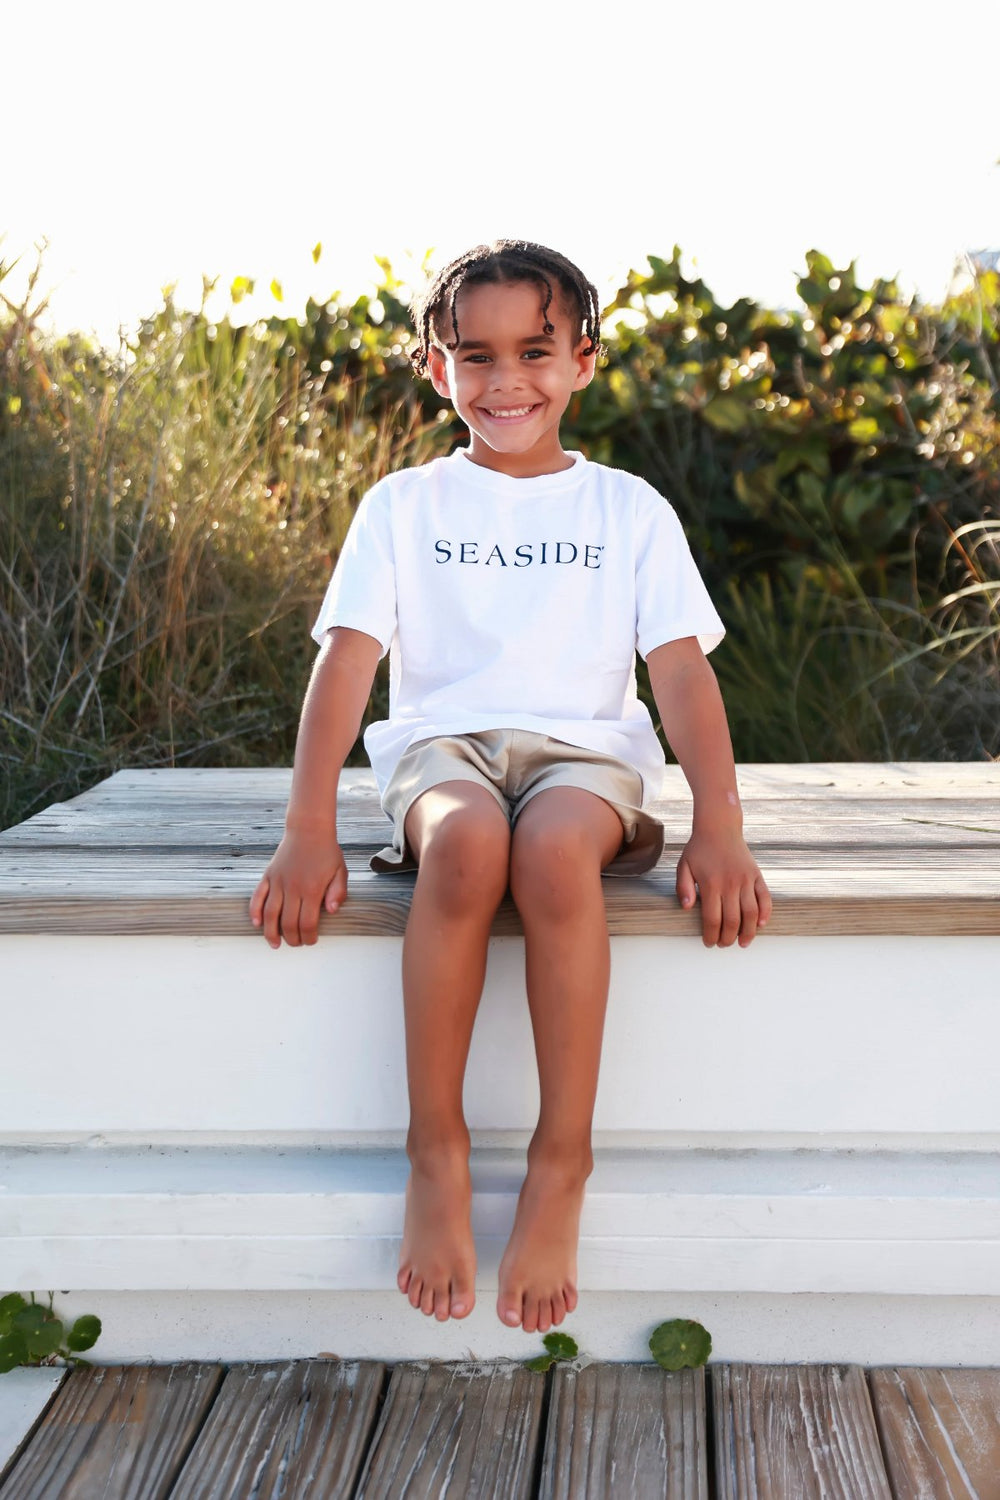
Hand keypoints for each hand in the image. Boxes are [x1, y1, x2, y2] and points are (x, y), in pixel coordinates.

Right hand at [249, 829, 347, 948]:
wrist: (309, 829)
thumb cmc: (327, 852)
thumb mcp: (340, 872)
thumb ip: (338, 893)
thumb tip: (331, 911)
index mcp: (312, 889)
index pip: (308, 924)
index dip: (308, 937)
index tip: (310, 941)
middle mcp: (293, 888)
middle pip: (288, 923)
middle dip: (292, 939)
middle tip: (296, 943)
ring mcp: (278, 882)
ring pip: (270, 914)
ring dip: (271, 933)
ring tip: (275, 944)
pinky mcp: (268, 875)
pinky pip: (257, 897)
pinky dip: (255, 912)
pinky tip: (257, 924)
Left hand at [675, 825, 770, 947]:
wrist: (719, 827)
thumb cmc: (699, 848)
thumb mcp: (684, 866)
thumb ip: (683, 888)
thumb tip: (687, 908)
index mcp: (711, 884)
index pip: (712, 919)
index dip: (711, 935)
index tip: (709, 943)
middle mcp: (730, 884)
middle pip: (732, 921)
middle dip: (728, 938)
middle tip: (724, 945)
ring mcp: (746, 880)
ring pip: (751, 913)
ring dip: (748, 932)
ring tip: (743, 943)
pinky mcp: (756, 875)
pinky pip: (765, 898)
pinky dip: (765, 913)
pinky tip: (760, 924)